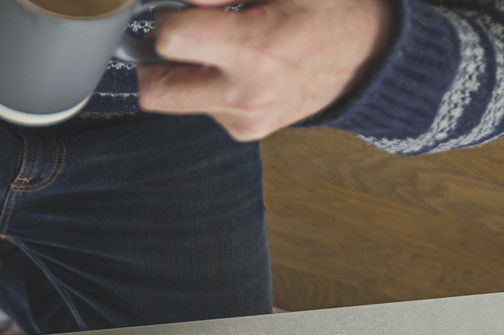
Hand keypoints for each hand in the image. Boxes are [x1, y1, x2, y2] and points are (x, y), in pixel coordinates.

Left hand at [137, 0, 397, 139]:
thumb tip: (178, 2)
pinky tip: (239, 66)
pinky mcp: (244, 132)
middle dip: (153, 60)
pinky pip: (201, 108)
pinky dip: (207, 84)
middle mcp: (246, 94)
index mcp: (256, 48)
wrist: (369, 57)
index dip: (168, 17)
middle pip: (154, 91)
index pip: (170, 40)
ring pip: (173, 101)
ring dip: (181, 71)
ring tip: (218, 46)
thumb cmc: (328, 10)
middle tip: (178, 34)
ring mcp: (243, 120)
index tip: (180, 8)